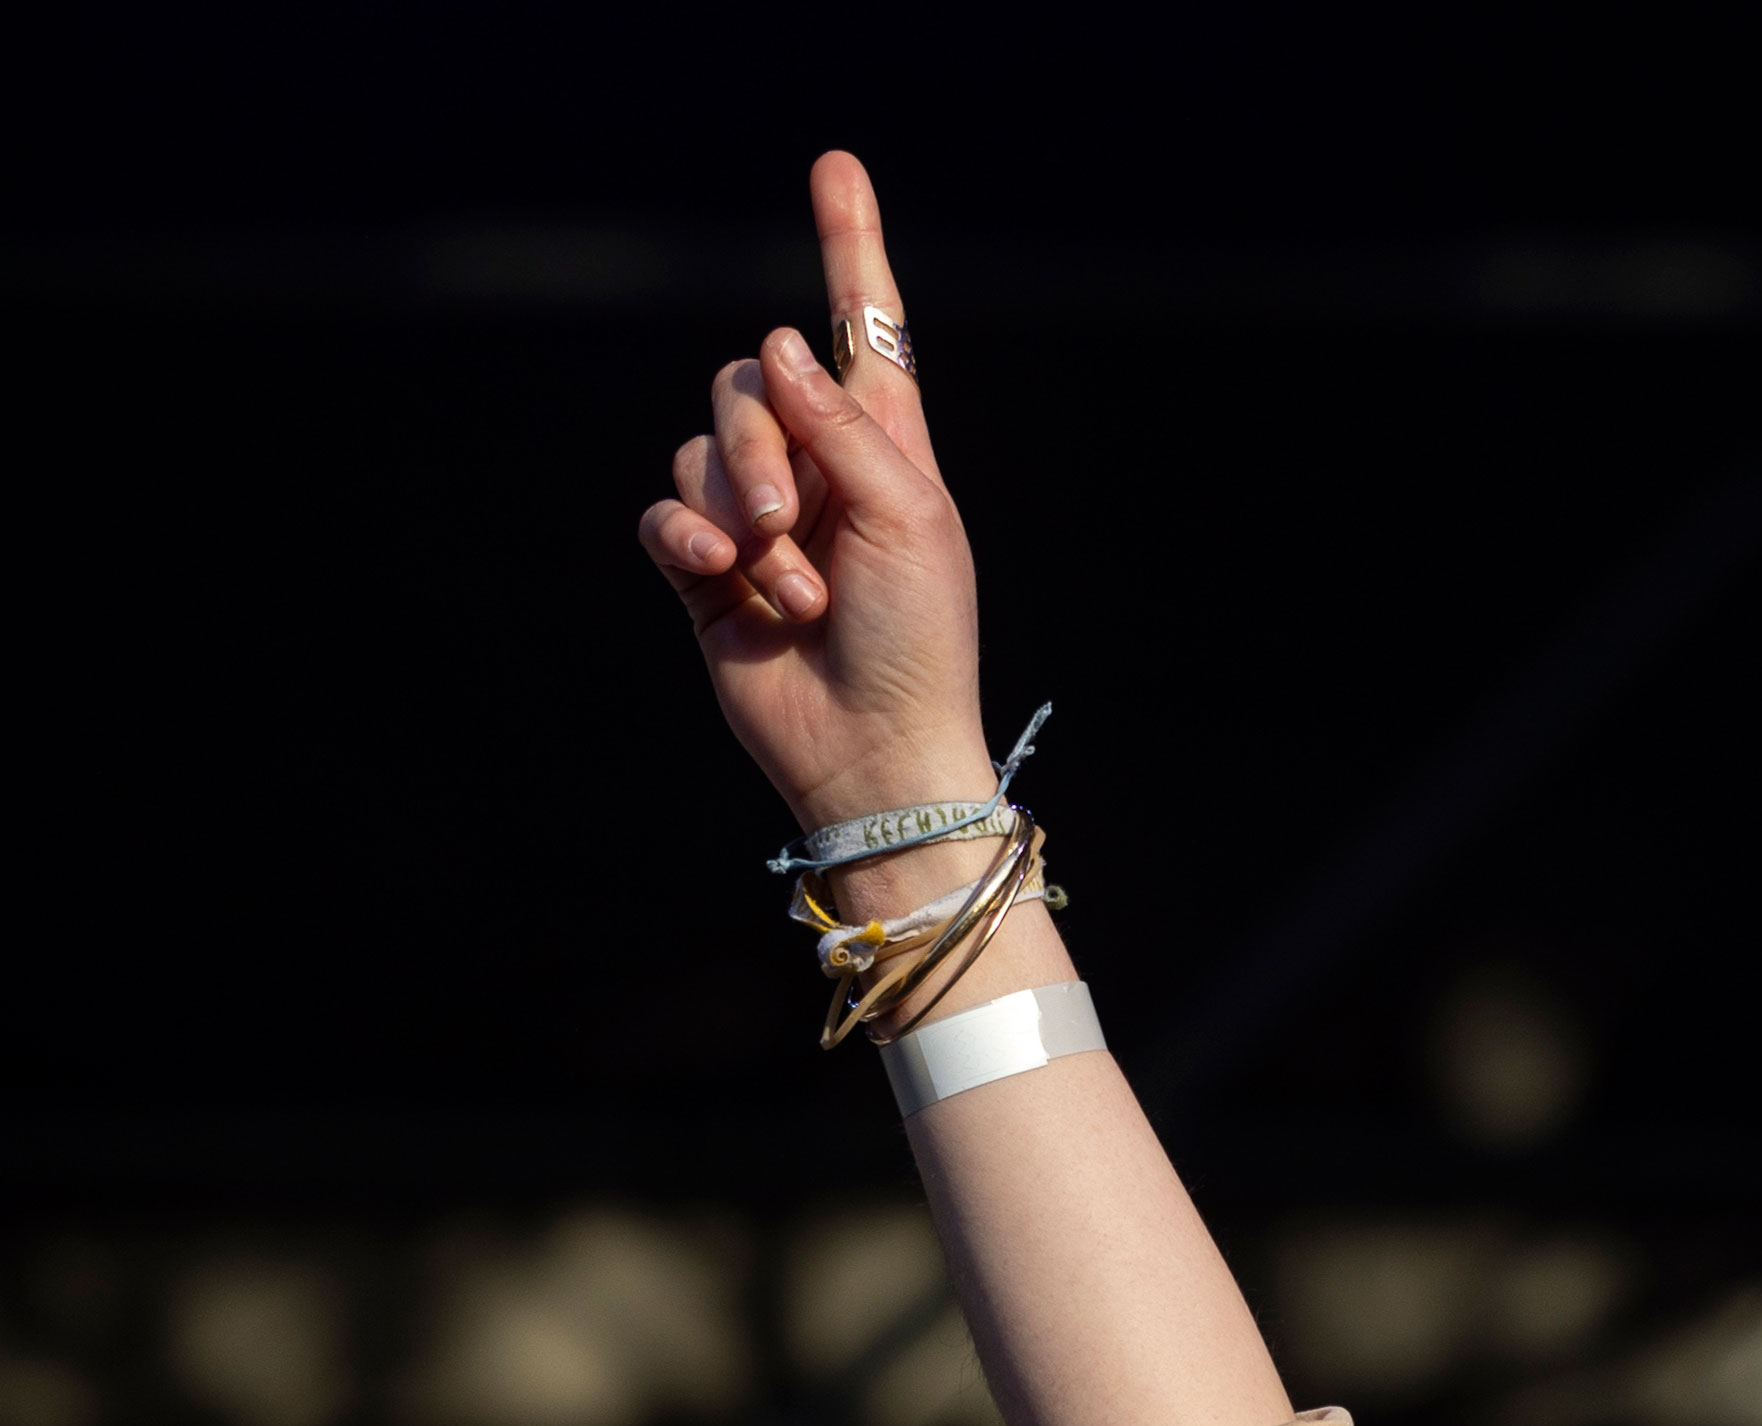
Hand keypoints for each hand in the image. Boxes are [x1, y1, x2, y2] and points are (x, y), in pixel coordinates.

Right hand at [636, 153, 991, 865]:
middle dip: (758, 444)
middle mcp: (817, 466)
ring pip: (702, 445)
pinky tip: (727, 583)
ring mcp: (757, 515)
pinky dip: (690, 538)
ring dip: (738, 512)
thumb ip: (841, 426)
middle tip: (791, 523)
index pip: (860, 328)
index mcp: (886, 444)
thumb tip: (777, 342)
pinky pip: (666, 510)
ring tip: (788, 586)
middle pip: (748, 383)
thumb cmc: (920, 638)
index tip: (836, 167)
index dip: (848, 246)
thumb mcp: (906, 517)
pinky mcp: (703, 566)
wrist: (874, 748)